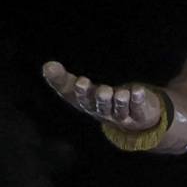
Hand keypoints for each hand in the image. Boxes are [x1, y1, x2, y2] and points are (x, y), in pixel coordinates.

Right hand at [42, 61, 161, 131]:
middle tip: (103, 90)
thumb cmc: (100, 101)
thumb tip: (46, 65)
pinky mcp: (140, 114)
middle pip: (101, 107)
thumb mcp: (81, 91)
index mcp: (87, 105)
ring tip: (122, 93)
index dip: (80, 92)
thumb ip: (63, 79)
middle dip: (101, 100)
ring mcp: (122, 115)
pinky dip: (138, 99)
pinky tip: (138, 90)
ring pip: (120, 110)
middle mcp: (104, 112)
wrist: (131, 120)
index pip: (80, 101)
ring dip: (121, 102)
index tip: (81, 81)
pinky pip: (138, 108)